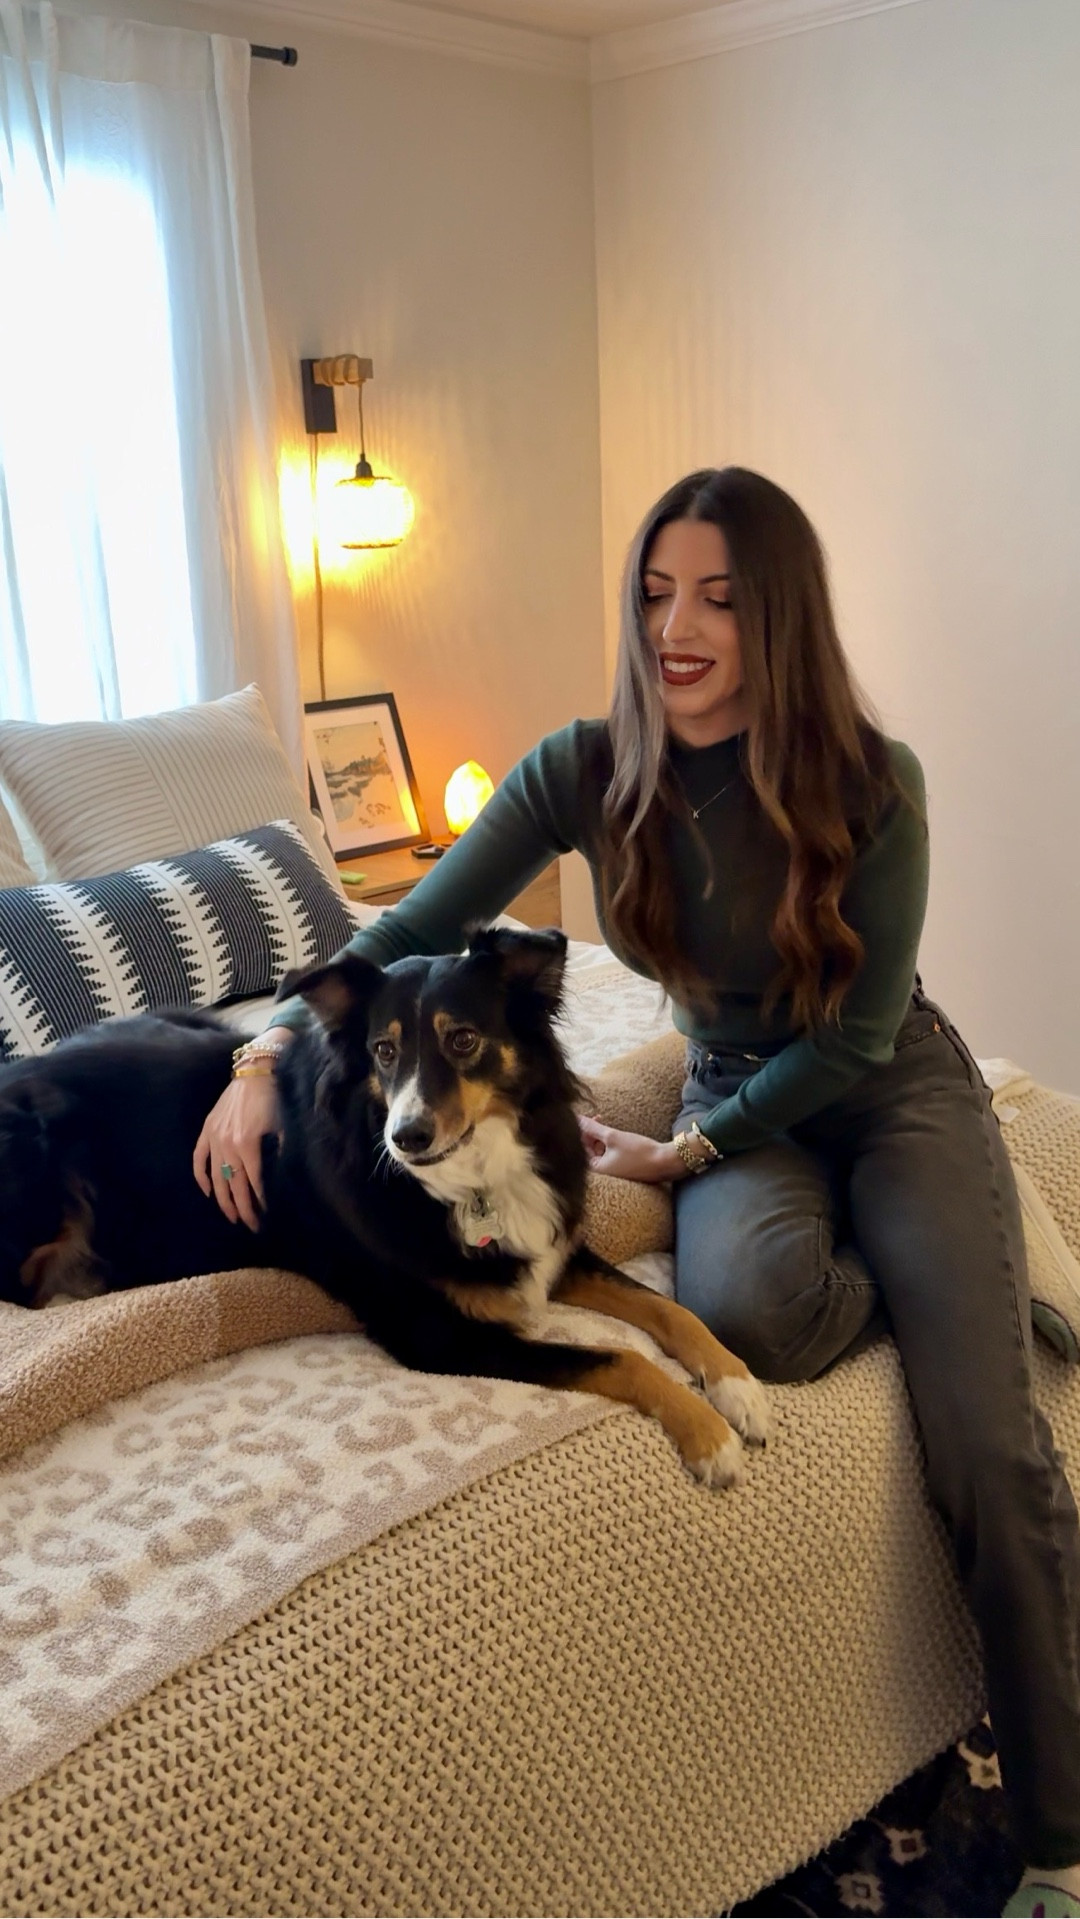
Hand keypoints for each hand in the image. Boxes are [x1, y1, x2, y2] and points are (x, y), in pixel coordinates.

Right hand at [193, 1033, 291, 1228]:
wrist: (257, 1069)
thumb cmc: (276, 1097)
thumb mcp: (285, 1126)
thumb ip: (283, 1153)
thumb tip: (285, 1179)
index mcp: (248, 1145)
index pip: (253, 1184)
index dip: (259, 1203)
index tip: (265, 1218)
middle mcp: (228, 1144)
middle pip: (233, 1186)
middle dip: (242, 1209)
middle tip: (250, 1226)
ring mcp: (214, 1137)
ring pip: (216, 1177)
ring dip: (223, 1199)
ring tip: (231, 1216)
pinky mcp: (207, 1129)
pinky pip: (199, 1158)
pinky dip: (201, 1177)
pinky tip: (207, 1192)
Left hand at [578, 1115, 681, 1183]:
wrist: (665, 1162)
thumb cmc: (639, 1152)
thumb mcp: (613, 1137)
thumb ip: (593, 1128)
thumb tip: (576, 1119)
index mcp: (596, 1169)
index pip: (580, 1147)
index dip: (581, 1130)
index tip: (587, 1117)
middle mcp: (603, 1173)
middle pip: (589, 1149)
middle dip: (592, 1132)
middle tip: (599, 1117)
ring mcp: (613, 1171)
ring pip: (600, 1150)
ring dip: (601, 1136)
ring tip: (606, 1123)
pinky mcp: (622, 1168)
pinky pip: (610, 1153)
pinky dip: (610, 1143)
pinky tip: (616, 1134)